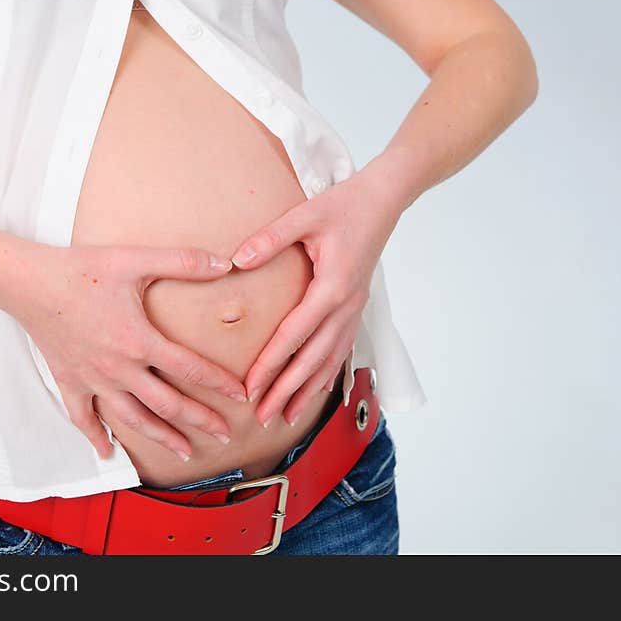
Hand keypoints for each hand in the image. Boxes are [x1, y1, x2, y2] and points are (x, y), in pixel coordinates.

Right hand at [6, 242, 246, 460]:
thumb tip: (224, 262)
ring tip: (186, 451)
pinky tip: (108, 452)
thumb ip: (182, 262)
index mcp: (140, 340)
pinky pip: (84, 418)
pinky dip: (96, 438)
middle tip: (225, 435)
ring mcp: (93, 380)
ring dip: (162, 437)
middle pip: (168, 404)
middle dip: (201, 421)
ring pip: (133, 419)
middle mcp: (120, 368)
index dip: (220, 383)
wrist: (29, 283)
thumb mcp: (135, 259)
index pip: (190, 369)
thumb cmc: (83, 269)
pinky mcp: (70, 382)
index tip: (242, 395)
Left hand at [229, 172, 403, 427]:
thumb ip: (270, 238)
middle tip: (263, 418)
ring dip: (308, 390)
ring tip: (287, 416)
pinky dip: (327, 373)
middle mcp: (346, 306)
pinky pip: (341, 349)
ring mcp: (355, 309)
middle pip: (313, 359)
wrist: (383, 201)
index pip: (295, 335)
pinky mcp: (356, 307)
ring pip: (329, 360)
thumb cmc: (344, 205)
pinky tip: (315, 390)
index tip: (250, 388)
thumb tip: (236, 260)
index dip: (271, 365)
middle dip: (287, 391)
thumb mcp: (305, 216)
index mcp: (332, 287)